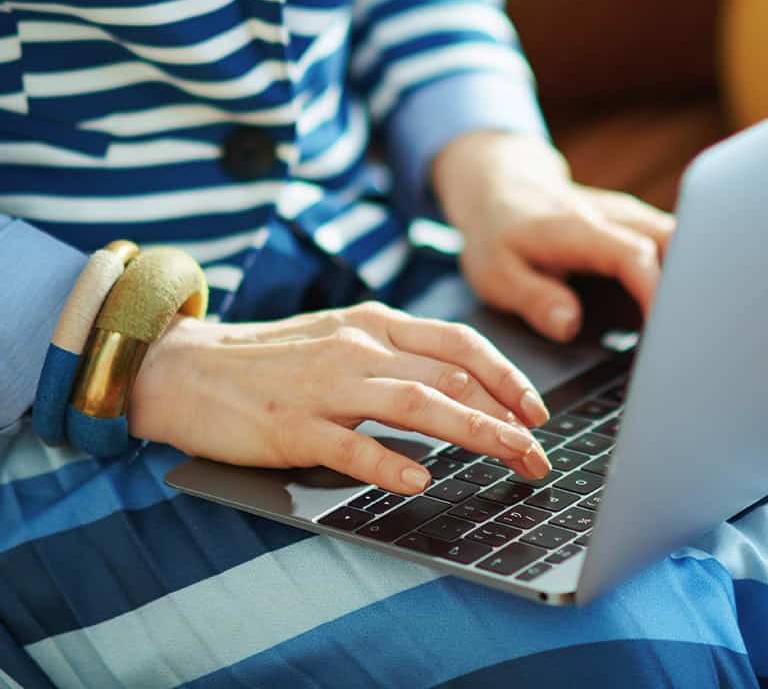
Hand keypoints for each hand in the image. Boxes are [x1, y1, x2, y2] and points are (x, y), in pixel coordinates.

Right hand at [129, 302, 550, 493]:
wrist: (188, 366)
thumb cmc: (272, 358)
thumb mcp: (340, 336)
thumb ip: (393, 353)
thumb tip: (456, 385)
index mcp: (373, 323)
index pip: (457, 344)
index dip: (506, 375)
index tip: (537, 409)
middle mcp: (357, 347)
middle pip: (449, 377)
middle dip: (506, 415)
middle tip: (539, 452)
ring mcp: (325, 386)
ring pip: (416, 405)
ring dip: (475, 434)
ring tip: (514, 459)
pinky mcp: (293, 426)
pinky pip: (351, 445)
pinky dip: (390, 464)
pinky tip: (420, 483)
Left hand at [432, 131, 674, 341]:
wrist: (502, 189)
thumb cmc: (498, 234)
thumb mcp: (497, 273)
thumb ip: (534, 298)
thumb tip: (569, 325)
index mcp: (579, 229)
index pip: (634, 256)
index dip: (657, 294)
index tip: (668, 334)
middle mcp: (616, 217)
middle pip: (679, 243)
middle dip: (693, 289)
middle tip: (693, 338)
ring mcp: (633, 219)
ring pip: (686, 243)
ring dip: (694, 283)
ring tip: (693, 331)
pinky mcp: (639, 228)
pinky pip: (676, 248)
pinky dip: (685, 278)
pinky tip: (681, 314)